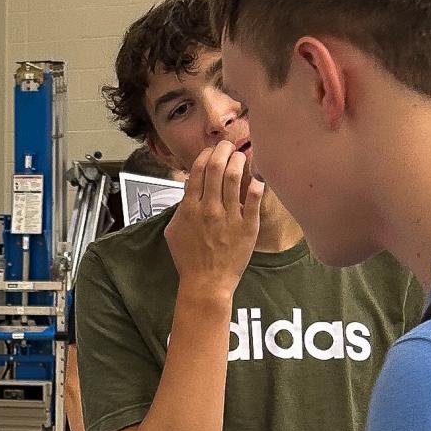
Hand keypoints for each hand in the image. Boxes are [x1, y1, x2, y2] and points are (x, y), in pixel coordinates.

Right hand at [162, 141, 262, 298]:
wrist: (206, 284)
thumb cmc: (189, 260)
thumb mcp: (173, 232)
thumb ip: (180, 208)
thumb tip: (187, 188)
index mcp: (190, 208)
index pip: (199, 169)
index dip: (207, 154)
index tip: (213, 151)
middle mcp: (209, 209)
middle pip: (216, 167)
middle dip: (224, 150)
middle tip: (229, 146)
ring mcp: (229, 217)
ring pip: (234, 177)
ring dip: (239, 160)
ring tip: (242, 156)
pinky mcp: (247, 227)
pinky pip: (253, 198)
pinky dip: (255, 183)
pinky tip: (257, 177)